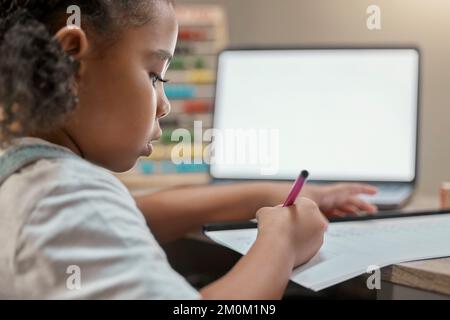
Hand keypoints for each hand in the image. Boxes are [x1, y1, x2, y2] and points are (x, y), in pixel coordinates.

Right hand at [256, 198, 327, 266]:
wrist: (276, 249)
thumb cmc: (273, 227)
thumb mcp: (268, 210)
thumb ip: (275, 210)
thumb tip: (274, 214)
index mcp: (310, 205)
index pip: (302, 204)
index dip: (291, 209)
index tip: (284, 213)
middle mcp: (319, 220)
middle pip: (308, 218)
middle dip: (298, 221)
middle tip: (285, 225)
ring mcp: (319, 237)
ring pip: (309, 233)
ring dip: (300, 234)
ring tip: (285, 237)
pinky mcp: (316, 251)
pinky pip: (307, 245)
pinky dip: (300, 246)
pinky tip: (288, 246)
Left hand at [263, 182, 377, 217]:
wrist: (266, 197)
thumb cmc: (282, 198)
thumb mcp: (302, 207)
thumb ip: (315, 217)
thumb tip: (325, 226)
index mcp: (322, 193)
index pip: (346, 190)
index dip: (362, 191)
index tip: (375, 192)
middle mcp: (320, 196)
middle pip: (344, 199)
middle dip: (359, 204)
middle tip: (372, 211)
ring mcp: (315, 202)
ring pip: (337, 206)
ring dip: (349, 210)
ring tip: (361, 215)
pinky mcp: (309, 208)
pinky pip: (328, 211)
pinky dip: (337, 214)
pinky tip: (340, 218)